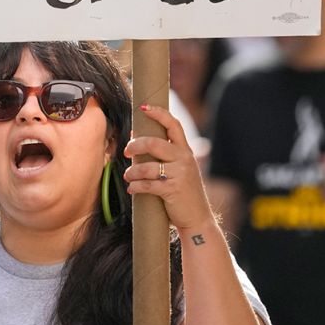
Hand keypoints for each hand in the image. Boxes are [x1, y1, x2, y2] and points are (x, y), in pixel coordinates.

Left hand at [122, 104, 213, 231]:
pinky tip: (132, 189)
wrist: (198, 218)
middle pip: (154, 142)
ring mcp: (180, 174)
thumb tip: (136, 135)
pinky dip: (135, 186)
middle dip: (135, 145)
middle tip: (126, 151)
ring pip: (147, 166)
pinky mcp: (173, 190)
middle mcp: (184, 159)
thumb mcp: (179, 169)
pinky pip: (147, 184)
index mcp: (185, 151)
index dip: (158, 113)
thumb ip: (163, 153)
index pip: (173, 125)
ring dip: (132, 171)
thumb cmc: (182, 191)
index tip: (143, 107)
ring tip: (128, 176)